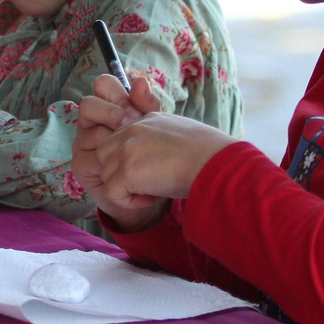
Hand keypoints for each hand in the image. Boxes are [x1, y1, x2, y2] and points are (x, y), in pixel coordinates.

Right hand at [72, 74, 165, 229]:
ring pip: (93, 133)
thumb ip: (147, 105)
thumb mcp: (153, 128)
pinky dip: (118, 172)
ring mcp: (82, 144)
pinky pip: (94, 160)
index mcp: (108, 108)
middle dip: (112, 114)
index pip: (103, 85)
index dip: (118, 93)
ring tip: (139, 159)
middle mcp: (90, 123)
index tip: (137, 111)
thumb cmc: (151, 157)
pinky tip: (135, 179)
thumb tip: (139, 81)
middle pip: (88, 104)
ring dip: (118, 145)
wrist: (151, 193)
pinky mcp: (80, 166)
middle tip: (132, 126)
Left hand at [90, 102, 236, 222]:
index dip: (132, 160)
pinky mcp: (126, 171)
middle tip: (151, 183)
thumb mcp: (183, 134)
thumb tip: (159, 154)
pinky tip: (151, 200)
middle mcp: (132, 130)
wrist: (217, 163)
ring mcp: (126, 150)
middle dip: (121, 173)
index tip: (156, 170)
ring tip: (154, 192)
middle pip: (105, 155)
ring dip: (126, 188)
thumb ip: (163, 139)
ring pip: (106, 174)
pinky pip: (111, 193)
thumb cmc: (211, 154)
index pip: (121, 140)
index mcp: (146, 120)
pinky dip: (128, 202)